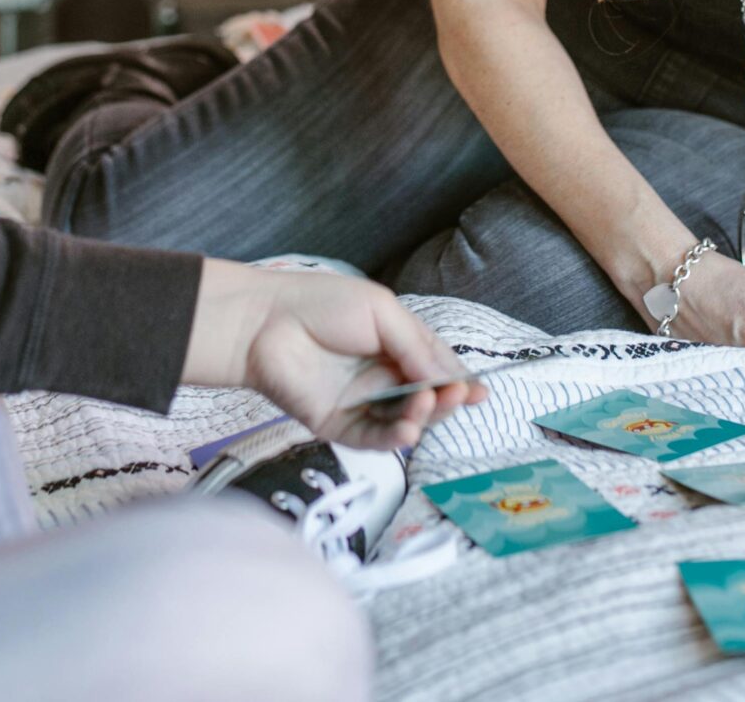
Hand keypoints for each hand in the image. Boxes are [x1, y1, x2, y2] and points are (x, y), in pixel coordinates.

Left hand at [183, 261, 482, 450]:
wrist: (264, 323)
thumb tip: (451, 378)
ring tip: (425, 404)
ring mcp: (362, 404)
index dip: (459, 381)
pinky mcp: (339, 426)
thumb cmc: (321, 305)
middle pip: (427, 400)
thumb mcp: (381, 312)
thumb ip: (416, 346)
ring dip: (424, 419)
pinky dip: (395, 439)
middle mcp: (382, 378)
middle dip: (446, 401)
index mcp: (396, 347)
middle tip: (456, 395)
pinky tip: (407, 430)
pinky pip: (374, 441)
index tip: (480, 392)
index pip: (437, 369)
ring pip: (405, 423)